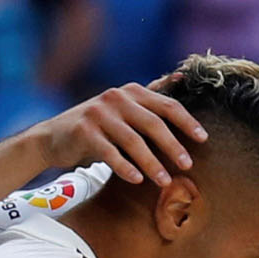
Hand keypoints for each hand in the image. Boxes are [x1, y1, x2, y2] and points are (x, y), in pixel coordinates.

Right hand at [40, 81, 207, 185]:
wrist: (54, 137)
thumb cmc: (99, 126)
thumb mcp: (125, 108)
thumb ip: (150, 97)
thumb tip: (181, 76)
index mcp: (132, 92)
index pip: (167, 105)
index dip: (187, 121)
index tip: (204, 139)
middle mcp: (116, 98)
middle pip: (153, 123)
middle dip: (173, 146)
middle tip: (188, 165)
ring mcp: (99, 113)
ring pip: (132, 140)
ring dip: (151, 163)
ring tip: (165, 181)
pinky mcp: (84, 131)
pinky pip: (109, 152)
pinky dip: (124, 167)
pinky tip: (137, 180)